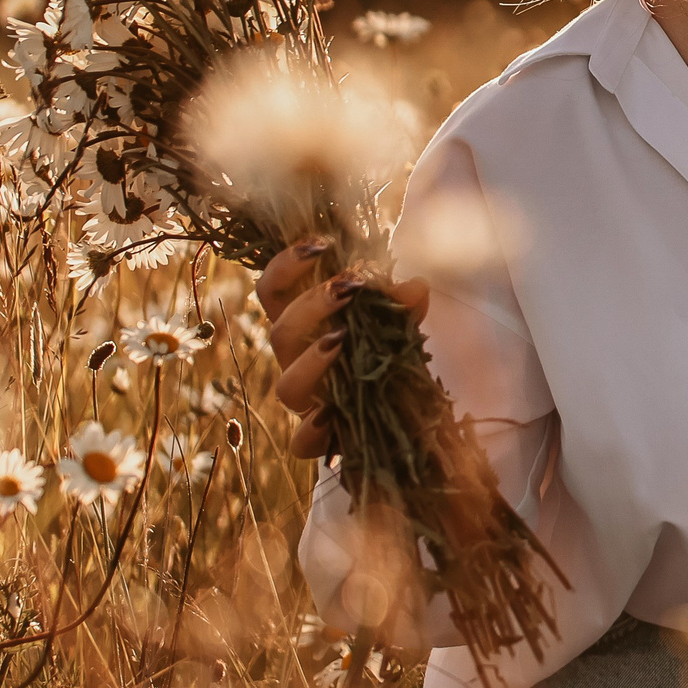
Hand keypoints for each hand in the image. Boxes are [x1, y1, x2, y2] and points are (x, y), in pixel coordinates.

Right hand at [254, 239, 428, 457]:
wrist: (400, 410)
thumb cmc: (384, 353)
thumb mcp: (396, 322)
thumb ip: (402, 305)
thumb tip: (415, 286)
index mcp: (302, 326)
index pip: (273, 291)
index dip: (285, 266)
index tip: (320, 244)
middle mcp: (295, 361)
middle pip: (280, 333)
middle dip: (310, 306)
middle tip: (349, 287)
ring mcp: (306, 400)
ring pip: (286, 387)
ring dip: (311, 362)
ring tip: (341, 340)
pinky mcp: (319, 438)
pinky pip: (301, 443)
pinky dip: (312, 432)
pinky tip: (330, 417)